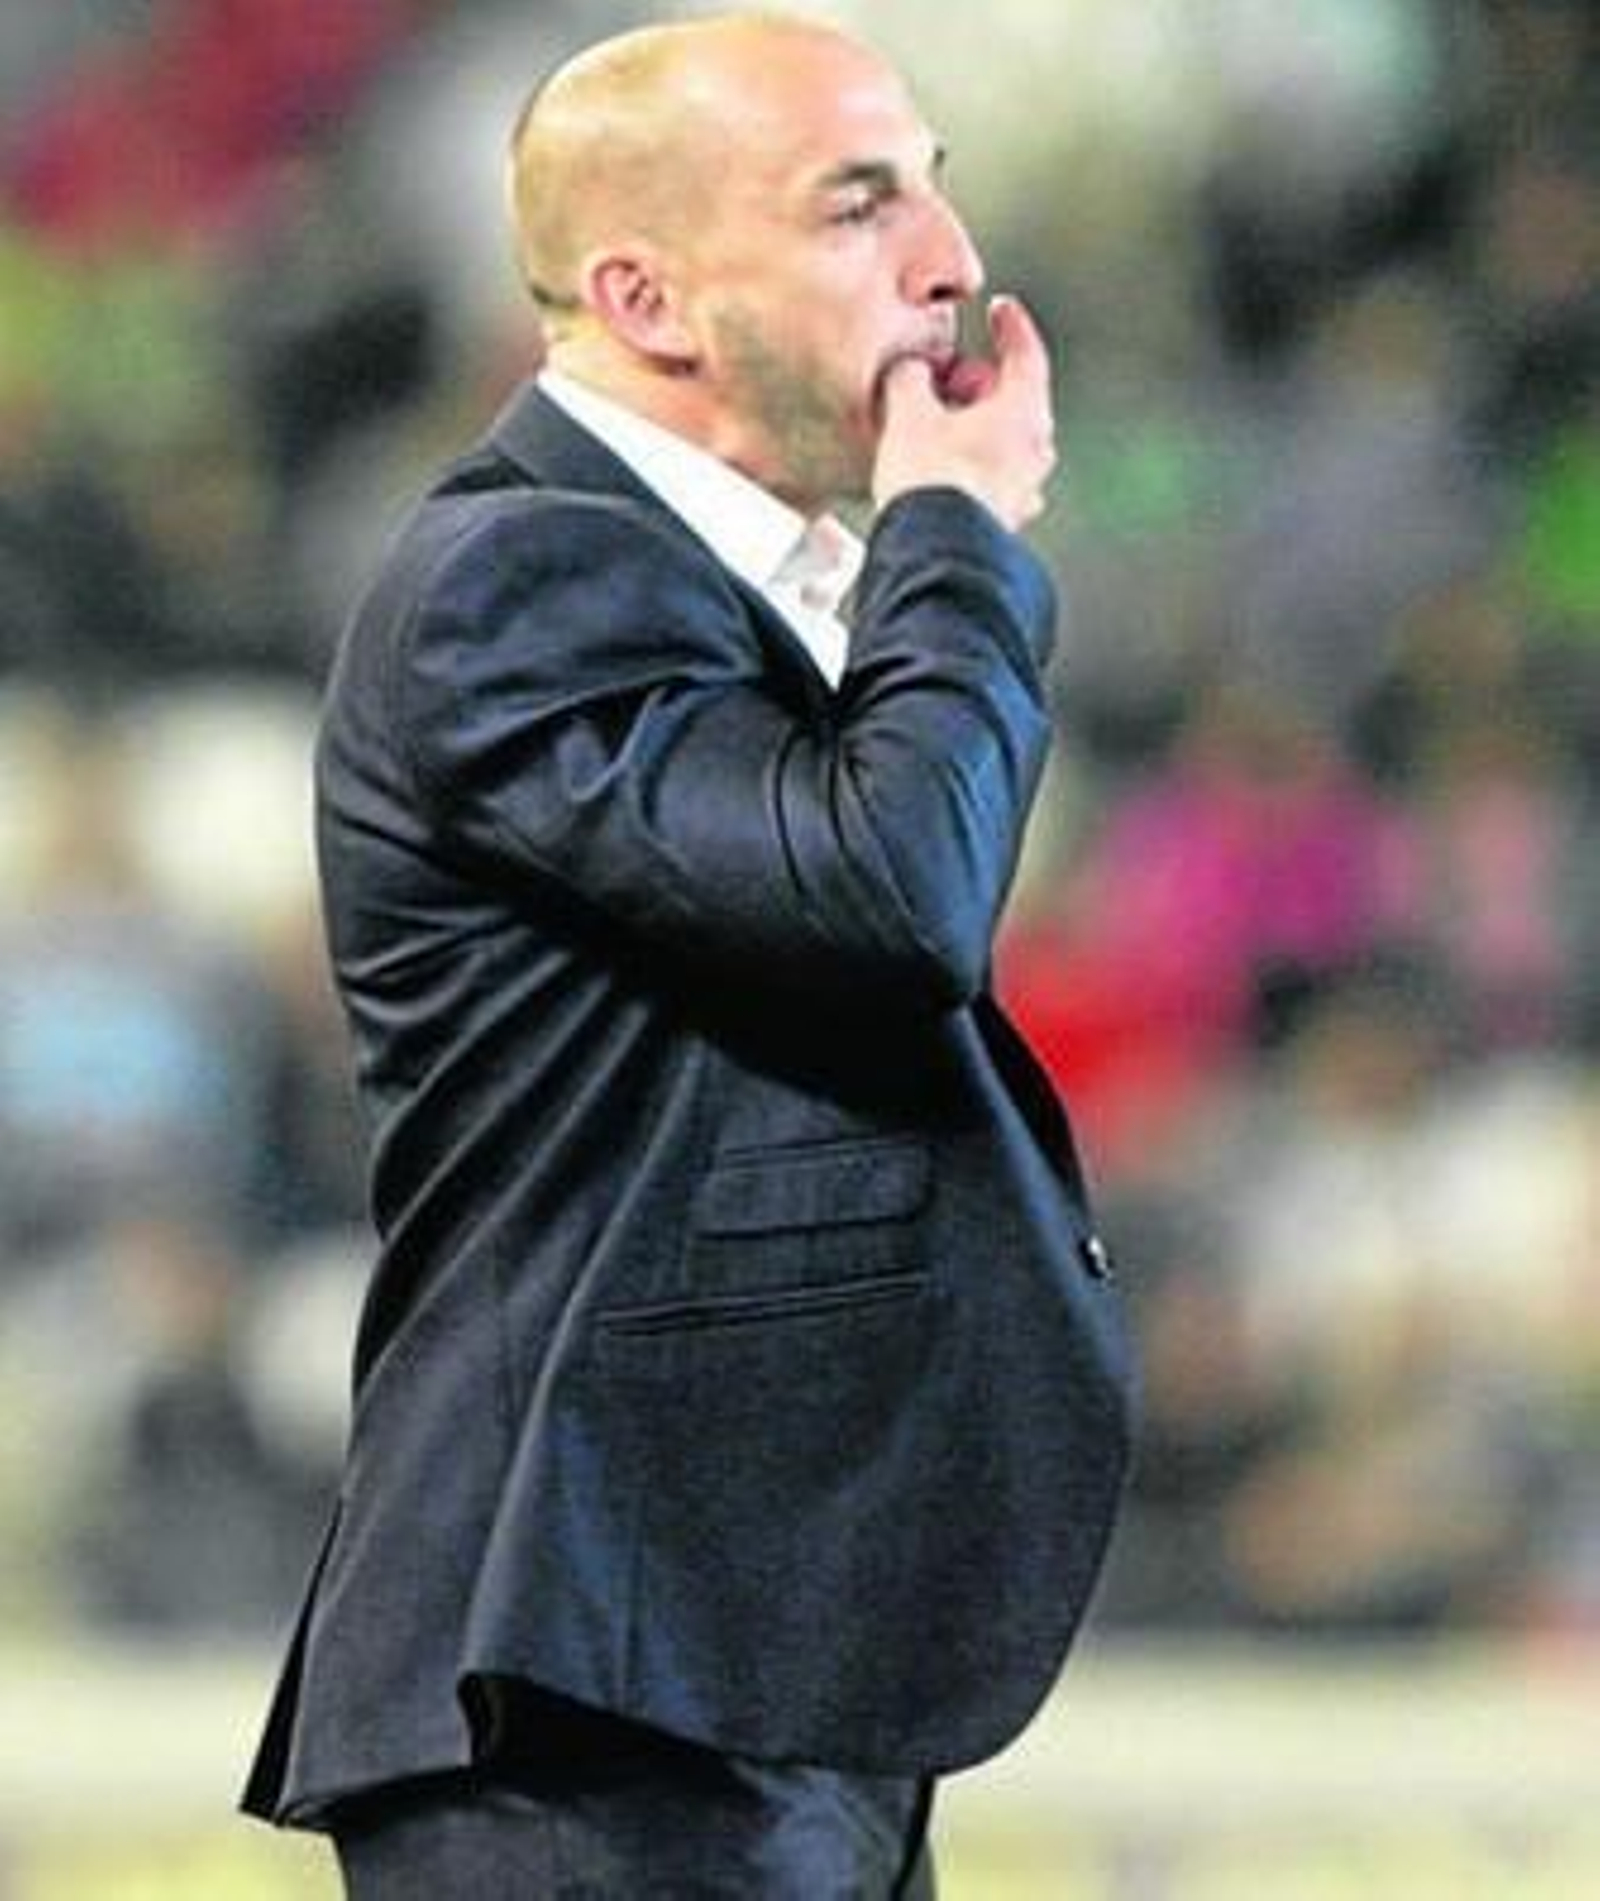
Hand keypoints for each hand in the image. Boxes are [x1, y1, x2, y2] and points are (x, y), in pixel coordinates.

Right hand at [871, 295, 1056, 530]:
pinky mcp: (1002, 520)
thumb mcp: (909, 412)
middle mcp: (1033, 453)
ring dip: (974, 427)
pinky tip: (941, 468)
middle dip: (980, 384)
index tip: (1001, 309)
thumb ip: (910, 379)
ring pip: (1003, 442)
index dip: (1012, 327)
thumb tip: (909, 371)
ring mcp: (1022, 491)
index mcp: (1024, 414)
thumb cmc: (931, 481)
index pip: (1028, 355)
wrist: (933, 552)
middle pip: (1015, 401)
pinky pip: (991, 477)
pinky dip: (971, 462)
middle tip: (946, 377)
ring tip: (936, 424)